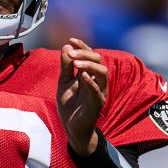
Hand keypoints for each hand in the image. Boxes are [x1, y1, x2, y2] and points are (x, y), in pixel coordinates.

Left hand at [57, 38, 107, 155]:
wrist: (71, 127)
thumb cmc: (69, 105)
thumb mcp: (64, 82)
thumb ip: (66, 67)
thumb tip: (66, 47)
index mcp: (89, 74)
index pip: (90, 55)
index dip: (82, 47)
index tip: (71, 40)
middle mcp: (97, 80)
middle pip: (98, 60)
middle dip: (85, 54)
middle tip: (71, 53)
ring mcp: (99, 91)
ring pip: (103, 72)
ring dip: (89, 65)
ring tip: (76, 63)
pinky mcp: (98, 103)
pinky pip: (98, 90)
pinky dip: (91, 82)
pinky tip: (82, 76)